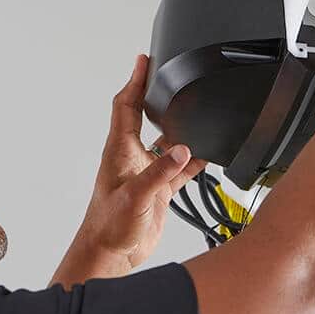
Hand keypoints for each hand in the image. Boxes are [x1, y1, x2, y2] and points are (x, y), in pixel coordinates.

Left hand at [57, 55, 207, 281]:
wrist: (111, 253)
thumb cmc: (108, 225)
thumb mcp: (135, 195)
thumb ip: (159, 172)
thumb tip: (182, 150)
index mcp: (120, 150)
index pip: (126, 105)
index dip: (135, 81)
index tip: (144, 60)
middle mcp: (133, 157)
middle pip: (147, 117)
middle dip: (158, 96)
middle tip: (170, 76)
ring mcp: (147, 173)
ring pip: (167, 142)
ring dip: (179, 129)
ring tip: (195, 110)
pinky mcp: (158, 190)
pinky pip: (179, 169)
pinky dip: (193, 161)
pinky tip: (205, 155)